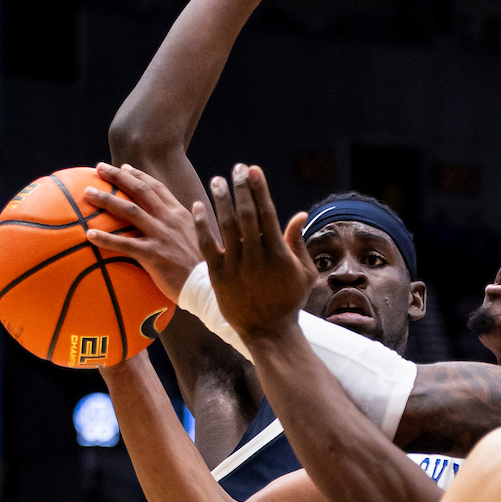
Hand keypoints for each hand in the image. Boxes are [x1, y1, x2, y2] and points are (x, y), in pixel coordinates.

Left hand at [84, 163, 203, 301]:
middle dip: (118, 177)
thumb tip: (191, 212)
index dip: (139, 175)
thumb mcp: (201, 236)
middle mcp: (169, 219)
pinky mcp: (153, 254)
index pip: (157, 187)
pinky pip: (124, 244)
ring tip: (87, 192)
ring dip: (106, 199)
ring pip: (129, 211)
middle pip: (140, 191)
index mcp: (180, 214)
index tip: (124, 167)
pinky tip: (89, 234)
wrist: (208, 284)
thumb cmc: (206, 265)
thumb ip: (191, 222)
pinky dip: (105, 238)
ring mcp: (161, 235)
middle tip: (99, 168)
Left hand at [194, 164, 317, 339]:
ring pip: (226, 226)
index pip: (267, 213)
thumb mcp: (303, 273)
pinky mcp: (218, 275)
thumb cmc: (289, 302)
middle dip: (241, 188)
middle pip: (246, 214)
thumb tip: (299, 214)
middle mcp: (256, 256)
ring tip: (216, 180)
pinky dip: (202, 225)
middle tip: (235, 168)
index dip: (259, 189)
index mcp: (278, 253)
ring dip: (221, 201)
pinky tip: (197, 207)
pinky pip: (207, 245)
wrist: (268, 333)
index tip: (253, 170)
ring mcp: (236, 266)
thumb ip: (298, 242)